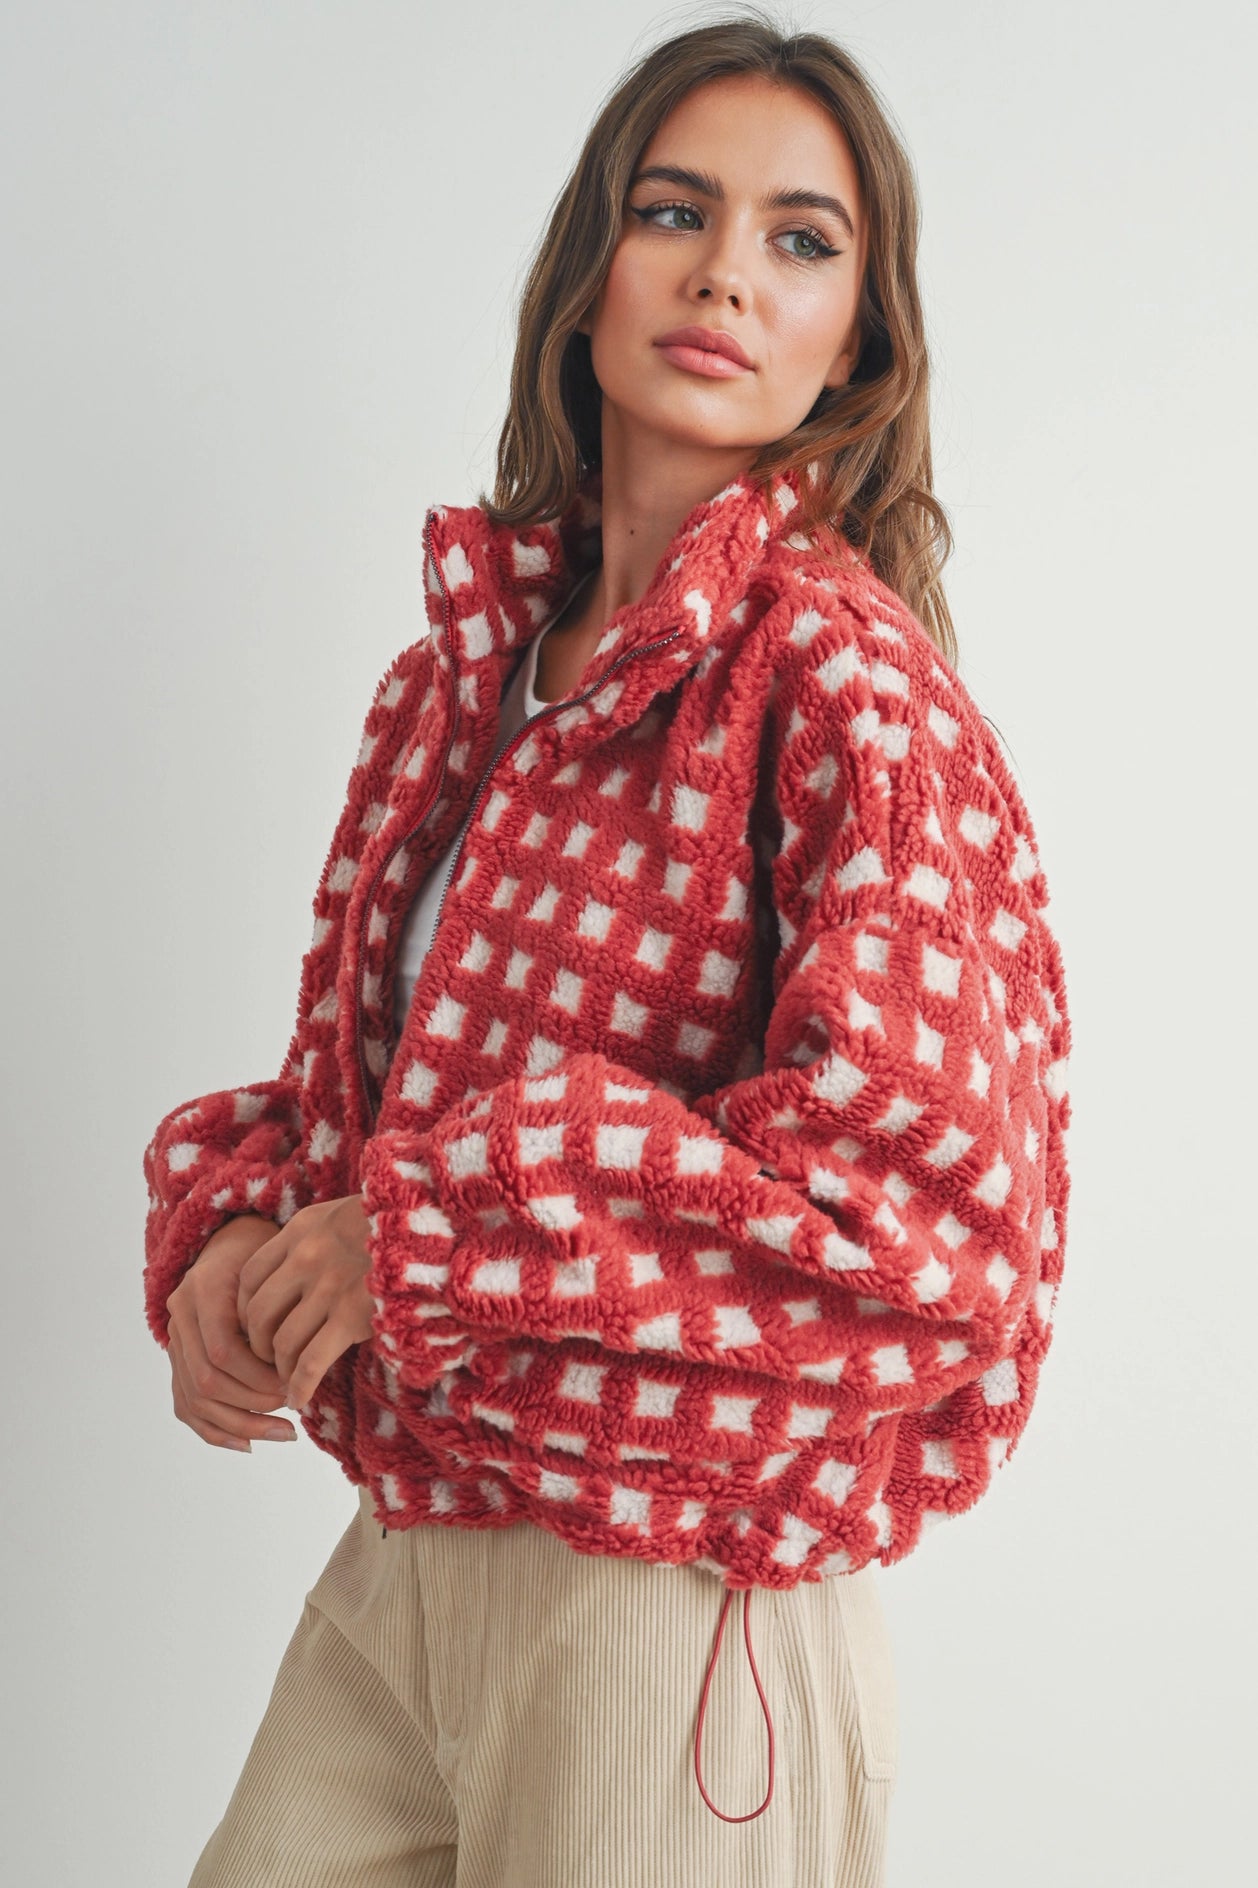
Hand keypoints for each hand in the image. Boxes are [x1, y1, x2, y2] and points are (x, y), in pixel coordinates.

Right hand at [165, 1215, 298, 1450]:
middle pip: (206, 1380)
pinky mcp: (178, 1359)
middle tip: (294, 1407)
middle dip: (253, 1403)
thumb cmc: (266, 1252)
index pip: (223, 1351)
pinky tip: (249, 1443)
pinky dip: (216, 1430)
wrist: (232, 1238)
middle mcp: (180, 1316)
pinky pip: (186, 1405)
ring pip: (195, 1400)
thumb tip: (306, 1364)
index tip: (295, 1383)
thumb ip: (281, 1308)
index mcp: (202, 1289)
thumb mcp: (277, 1266)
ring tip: (285, 1433)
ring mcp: (174, 1338)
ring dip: (241, 1425)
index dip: (259, 1375)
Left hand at [236, 1194, 375, 1411]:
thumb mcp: (343, 1215)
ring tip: (288, 1381)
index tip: (254, 1329)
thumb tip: (290, 1278)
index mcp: (302, 1229)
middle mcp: (306, 1257)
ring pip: (281, 1342)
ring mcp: (329, 1287)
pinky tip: (299, 1400)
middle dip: (257, 1346)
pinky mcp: (353, 1317)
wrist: (437, 1226)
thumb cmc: (394, 1225)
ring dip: (279, 1370)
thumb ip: (314, 1239)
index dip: (244, 1310)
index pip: (248, 1277)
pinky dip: (300, 1387)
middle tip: (269, 1361)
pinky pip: (311, 1362)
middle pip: (258, 1313)